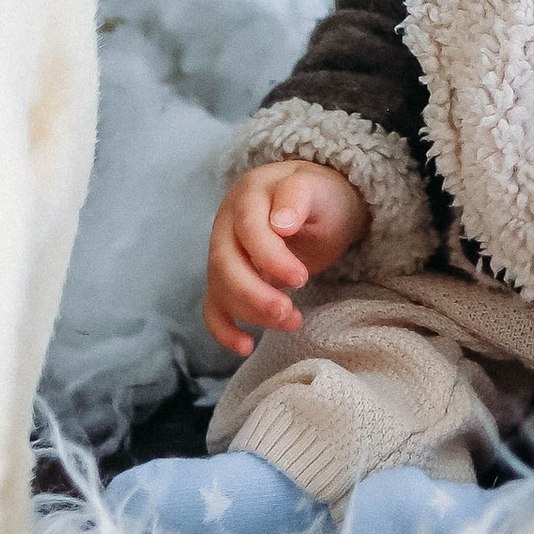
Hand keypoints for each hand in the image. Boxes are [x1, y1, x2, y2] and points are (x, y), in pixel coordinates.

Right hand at [205, 162, 367, 357]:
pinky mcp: (226, 278)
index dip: (271, 258)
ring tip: (292, 321)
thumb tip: (281, 223)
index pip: (249, 229)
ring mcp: (223, 251)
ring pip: (220, 288)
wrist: (318, 204)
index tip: (301, 279)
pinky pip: (214, 306)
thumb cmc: (320, 196)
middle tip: (288, 313)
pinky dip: (223, 329)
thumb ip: (298, 197)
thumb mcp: (318, 188)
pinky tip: (245, 346)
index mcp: (249, 194)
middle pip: (225, 264)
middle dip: (255, 295)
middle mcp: (228, 223)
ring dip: (251, 312)